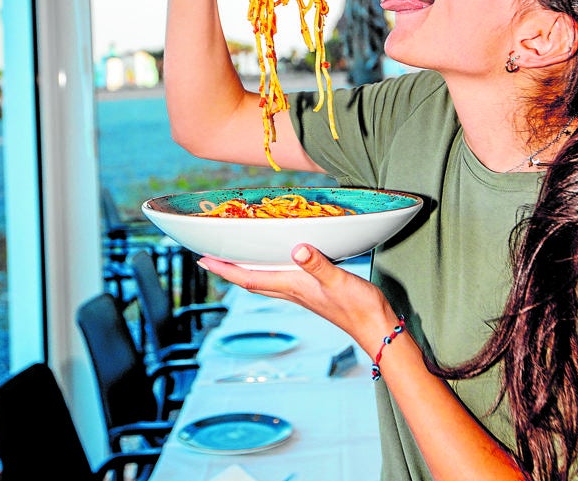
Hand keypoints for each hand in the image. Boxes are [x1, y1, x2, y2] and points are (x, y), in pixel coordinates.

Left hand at [199, 244, 397, 356]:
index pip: (250, 279)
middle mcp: (292, 291)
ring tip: (234, 258)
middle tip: (209, 257)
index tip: (203, 260)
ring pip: (264, 281)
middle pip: (251, 281)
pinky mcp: (312, 292)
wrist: (375, 327)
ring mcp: (301, 293)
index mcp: (292, 287)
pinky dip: (268, 270)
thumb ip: (318, 264)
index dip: (225, 270)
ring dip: (245, 271)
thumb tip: (297, 249)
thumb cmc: (358, 306)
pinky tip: (274, 263)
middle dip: (228, 270)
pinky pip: (280, 280)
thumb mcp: (338, 280)